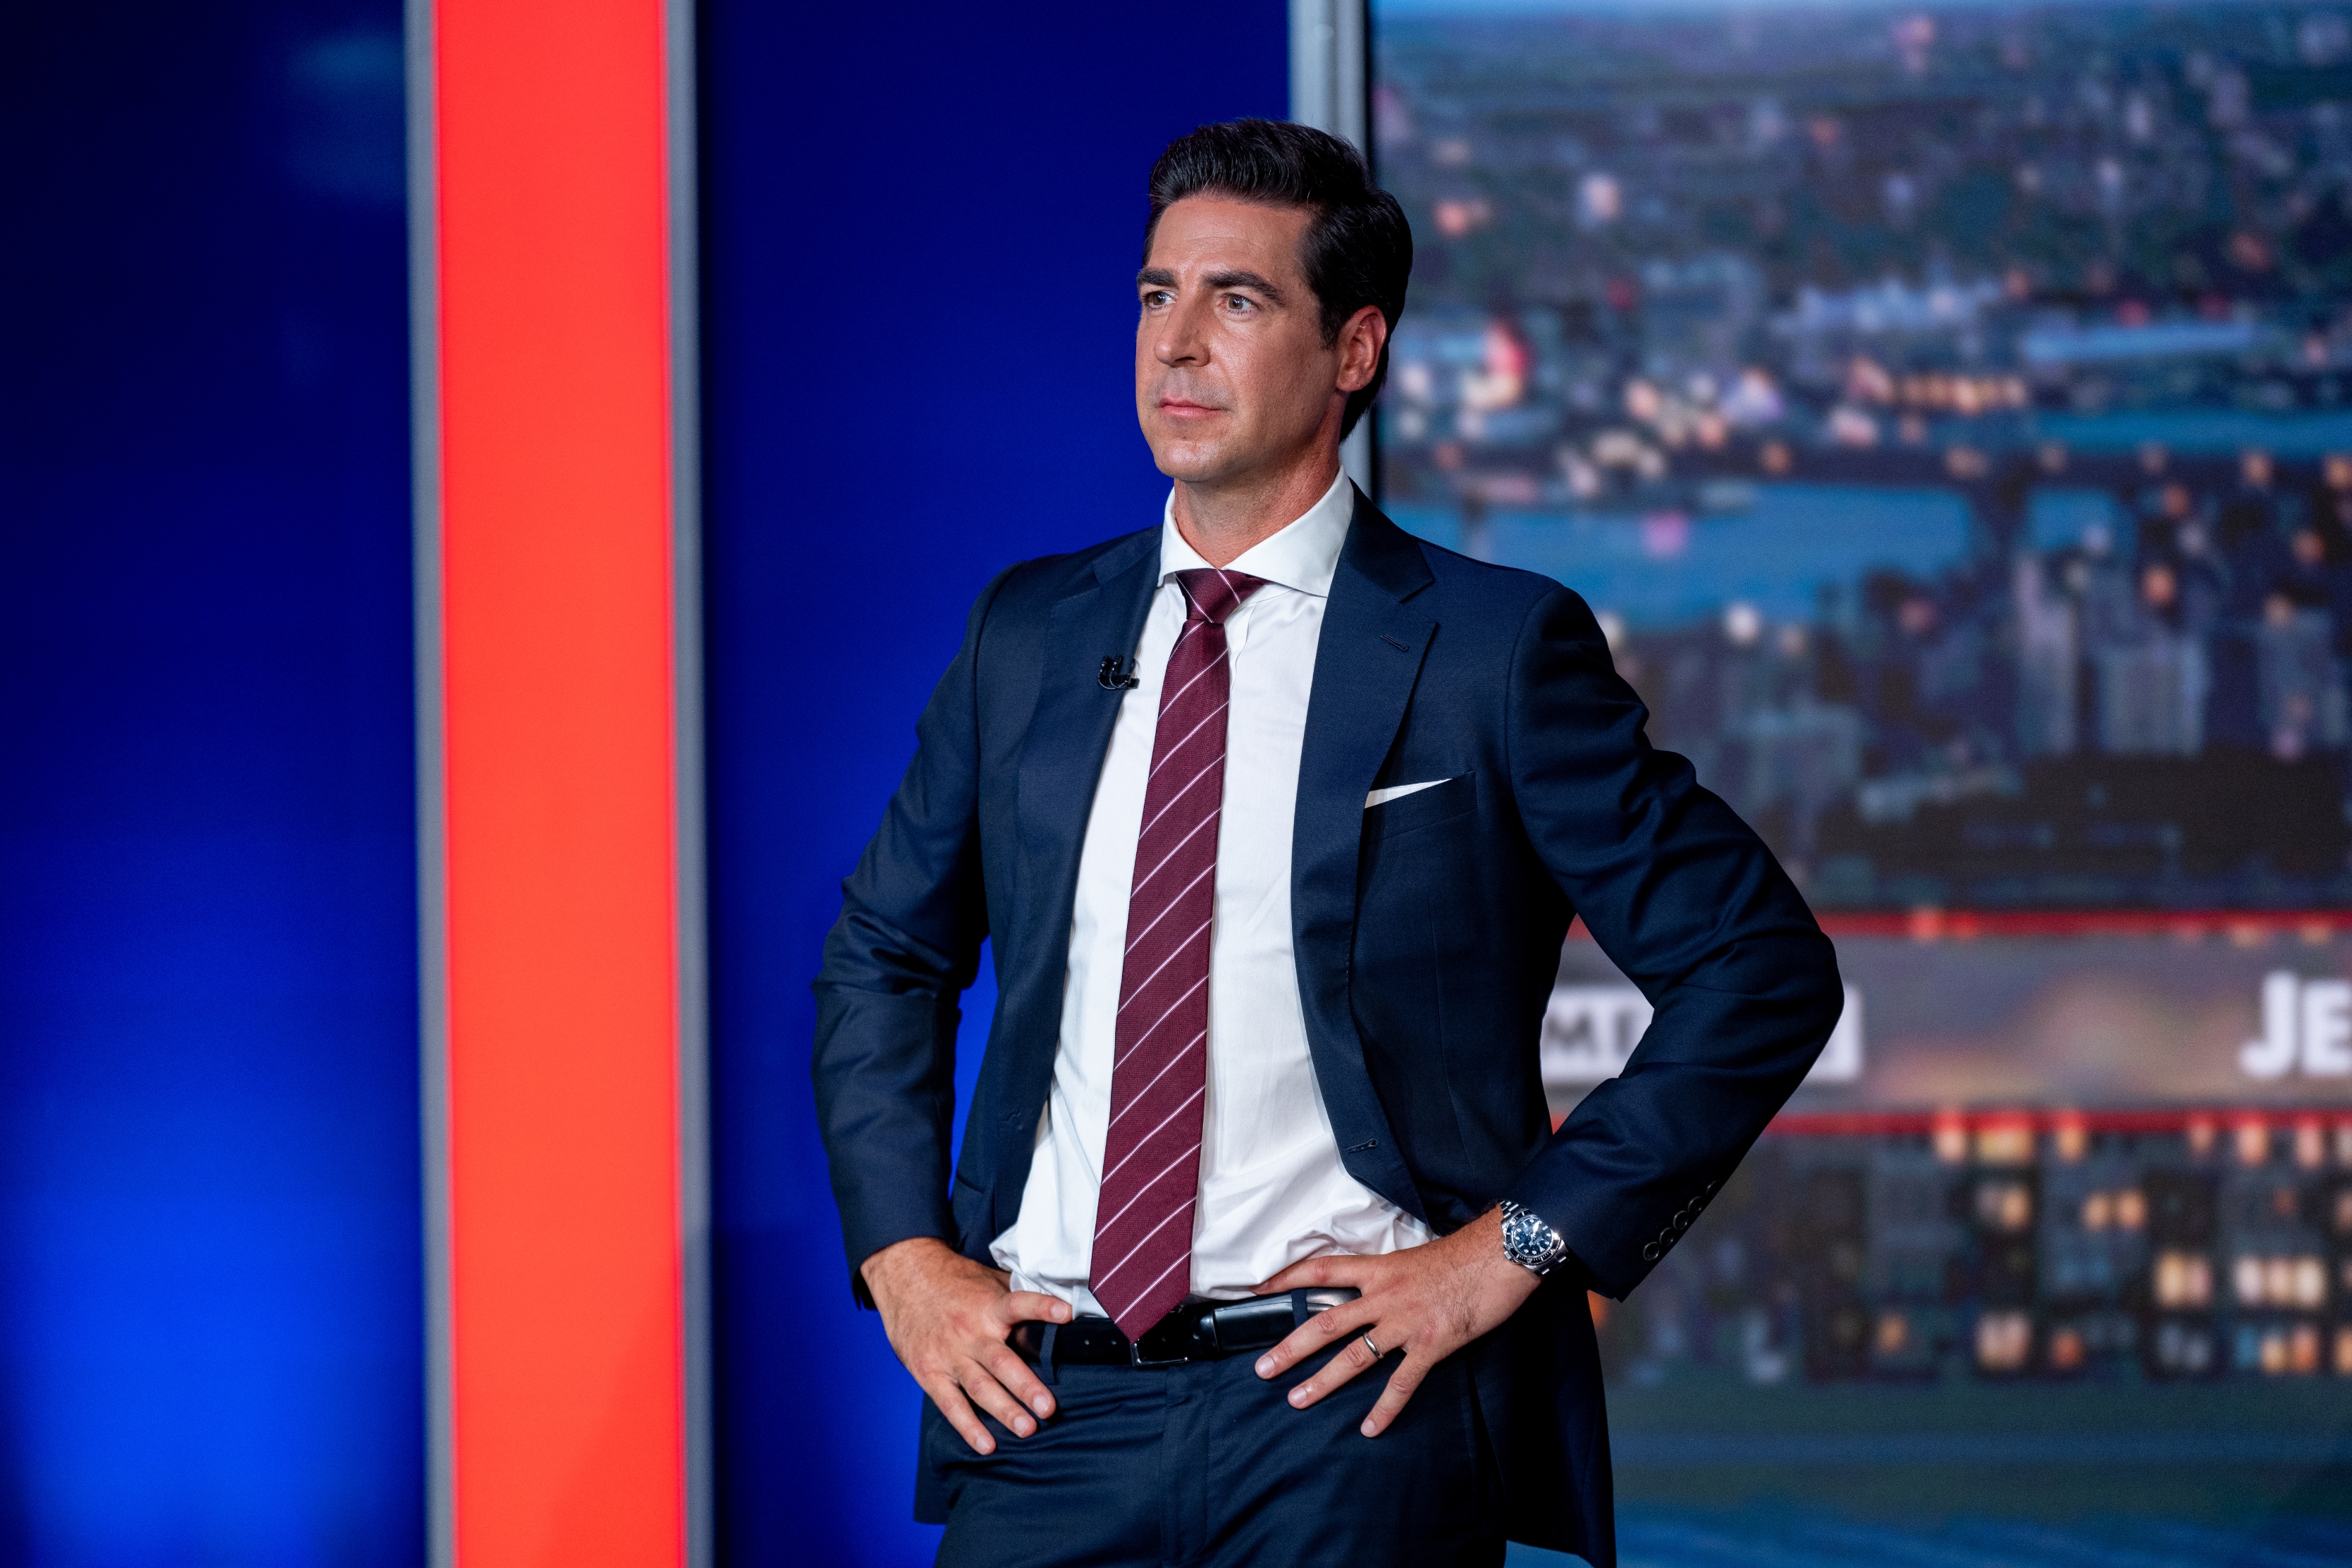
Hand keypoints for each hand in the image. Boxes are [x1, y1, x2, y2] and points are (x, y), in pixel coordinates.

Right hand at [860, 1236, 1072, 1454]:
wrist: (904, 1277)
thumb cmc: (955, 1282)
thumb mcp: (987, 1279)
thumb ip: (1017, 1294)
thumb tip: (1060, 1296)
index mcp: (988, 1306)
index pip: (1018, 1304)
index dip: (1042, 1307)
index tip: (1067, 1313)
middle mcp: (970, 1332)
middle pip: (1001, 1362)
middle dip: (1025, 1386)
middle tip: (1048, 1408)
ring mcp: (948, 1355)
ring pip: (979, 1387)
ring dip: (1003, 1410)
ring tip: (1027, 1429)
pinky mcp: (929, 1372)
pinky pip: (950, 1404)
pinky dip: (967, 1426)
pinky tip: (986, 1445)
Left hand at [1249, 1208, 1539, 1436]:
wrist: (1502, 1255)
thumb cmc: (1463, 1254)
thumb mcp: (1414, 1258)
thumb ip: (1388, 1277)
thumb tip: (1370, 1291)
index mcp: (1379, 1268)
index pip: (1321, 1270)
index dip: (1286, 1278)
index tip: (1256, 1290)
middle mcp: (1385, 1295)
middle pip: (1325, 1322)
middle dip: (1290, 1347)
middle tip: (1262, 1368)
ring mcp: (1406, 1322)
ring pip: (1354, 1356)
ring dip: (1323, 1381)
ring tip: (1297, 1400)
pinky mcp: (1432, 1344)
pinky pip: (1402, 1382)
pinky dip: (1385, 1409)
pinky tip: (1370, 1428)